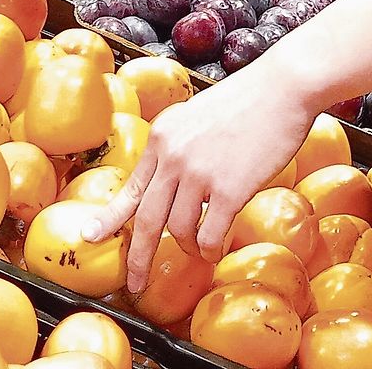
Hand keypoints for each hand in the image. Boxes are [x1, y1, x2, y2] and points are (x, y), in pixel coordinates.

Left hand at [84, 66, 314, 293]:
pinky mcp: (229, 189)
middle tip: (135, 284)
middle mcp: (172, 155)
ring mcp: (198, 173)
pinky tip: (215, 249)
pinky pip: (209, 235)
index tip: (90, 236)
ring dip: (188, 249)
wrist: (281, 87)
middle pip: (145, 219)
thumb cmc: (247, 101)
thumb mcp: (195, 117)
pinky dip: (210, 250)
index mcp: (161, 136)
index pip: (131, 187)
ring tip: (200, 248)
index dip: (109, 218)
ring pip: (178, 231)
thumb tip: (172, 182)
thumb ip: (178, 147)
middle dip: (138, 257)